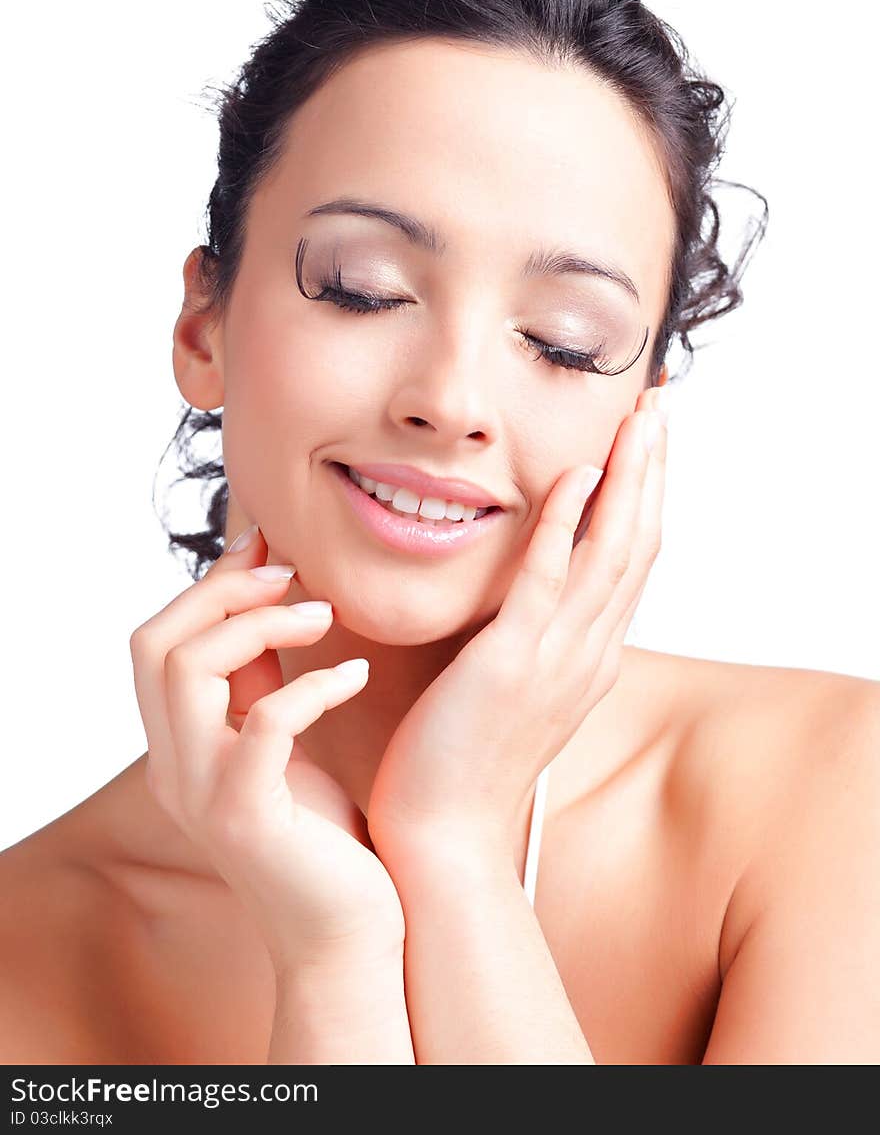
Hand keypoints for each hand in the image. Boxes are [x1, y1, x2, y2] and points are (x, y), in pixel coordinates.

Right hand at [128, 526, 405, 975]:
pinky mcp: (247, 819)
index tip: (268, 544)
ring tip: (327, 617)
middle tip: (290, 574)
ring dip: (261, 626)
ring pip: (187, 670)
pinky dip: (311, 686)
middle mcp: (175, 768)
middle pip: (154, 643)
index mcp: (181, 745)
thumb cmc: (323, 838)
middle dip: (219, 592)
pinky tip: (356, 676)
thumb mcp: (284, 743)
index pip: (159, 640)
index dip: (209, 583)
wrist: (347, 936)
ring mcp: (203, 795)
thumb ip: (262, 680)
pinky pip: (263, 724)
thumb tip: (272, 593)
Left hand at [367, 386, 668, 862]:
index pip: (633, 561)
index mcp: (590, 658)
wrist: (441, 838)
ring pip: (610, 553)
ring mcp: (556, 660)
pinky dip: (566, 524)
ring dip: (628, 480)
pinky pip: (546, 580)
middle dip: (651, 471)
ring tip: (638, 420)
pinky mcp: (509, 664)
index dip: (646, 496)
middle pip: (639, 545)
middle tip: (658, 407)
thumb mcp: (515, 693)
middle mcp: (588, 654)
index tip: (647, 442)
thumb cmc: (462, 764)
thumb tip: (527, 597)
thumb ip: (531, 640)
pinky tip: (575, 476)